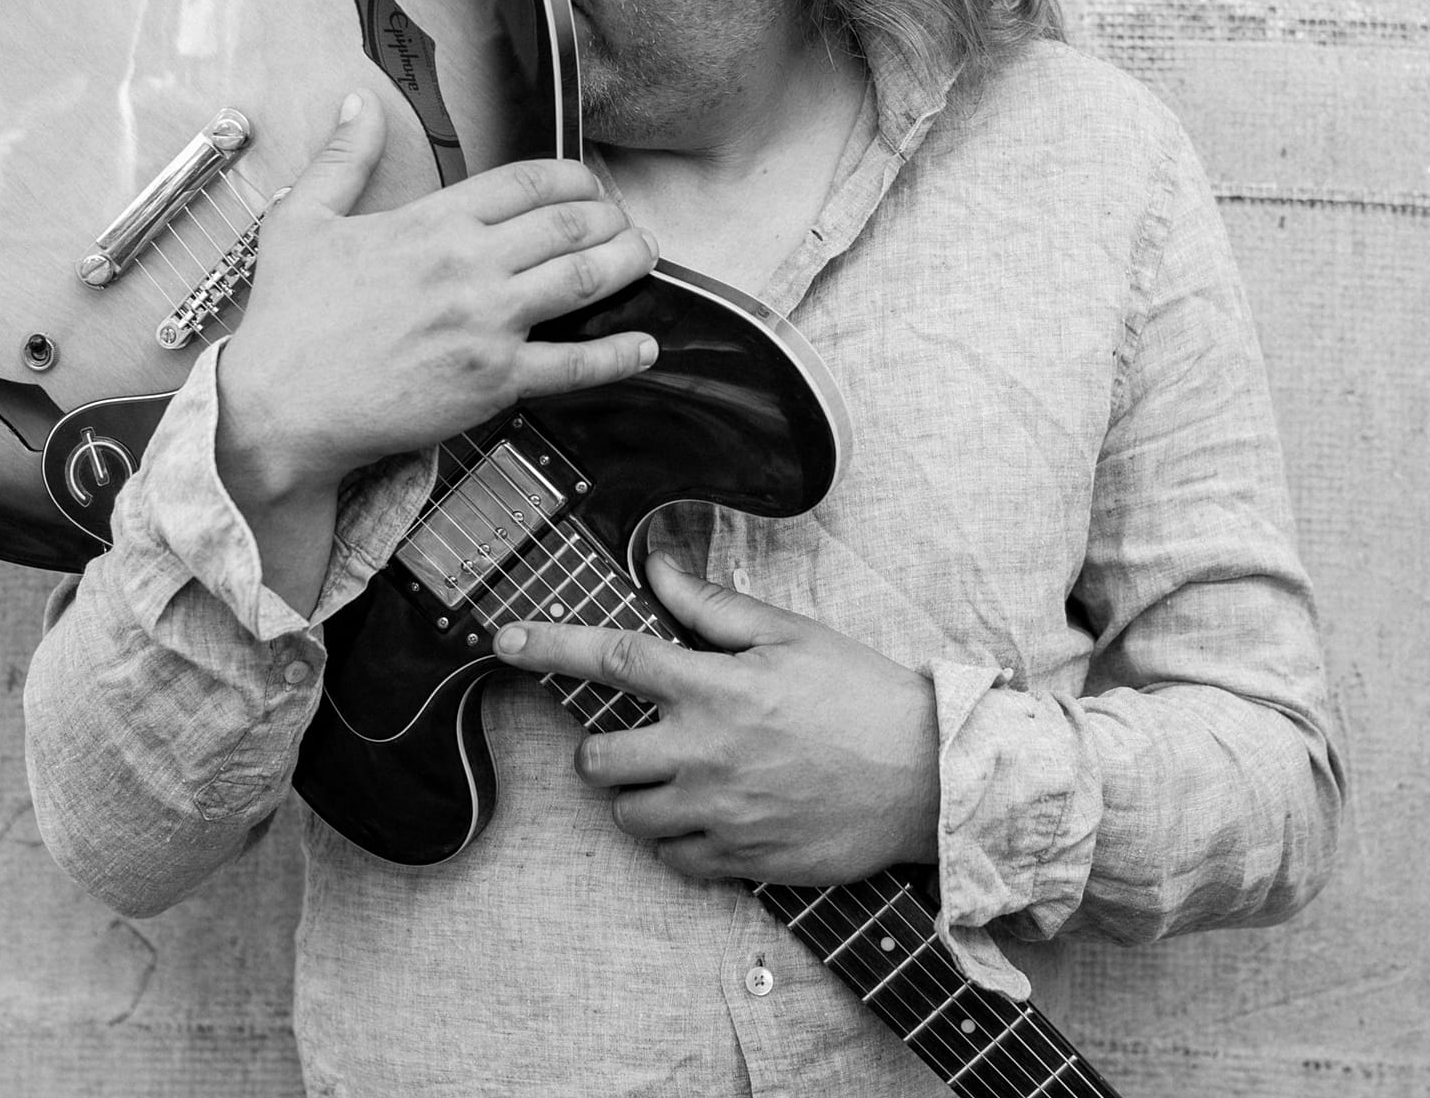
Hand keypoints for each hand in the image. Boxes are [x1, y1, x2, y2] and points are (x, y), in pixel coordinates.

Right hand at [218, 90, 658, 508]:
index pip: (527, 184)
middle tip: (623, 220)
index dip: (573, 178)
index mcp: (433, 222)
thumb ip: (341, 158)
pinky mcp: (495, 381)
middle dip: (609, 216)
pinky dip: (618, 354)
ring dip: (627, 262)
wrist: (281, 409)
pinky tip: (644, 344)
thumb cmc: (288, 320)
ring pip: (583, 280)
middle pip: (568, 225)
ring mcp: (489, 324)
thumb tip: (355, 102)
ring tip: (644, 254)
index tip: (588, 185)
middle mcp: (471, 265)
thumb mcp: (300, 220)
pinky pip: (574, 364)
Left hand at [494, 554, 940, 885]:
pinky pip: (671, 857)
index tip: (501, 639)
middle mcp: (704, 752)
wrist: (928, 777)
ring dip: (632, 792)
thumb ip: (713, 607)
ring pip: (627, 814)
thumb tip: (654, 569)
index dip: (548, 643)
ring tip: (669, 773)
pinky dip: (671, 837)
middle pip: (597, 756)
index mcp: (713, 686)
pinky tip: (701, 812)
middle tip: (630, 733)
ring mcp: (719, 812)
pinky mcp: (741, 860)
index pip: (611, 655)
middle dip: (598, 744)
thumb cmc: (860, 693)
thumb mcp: (790, 632)